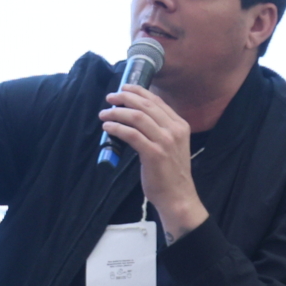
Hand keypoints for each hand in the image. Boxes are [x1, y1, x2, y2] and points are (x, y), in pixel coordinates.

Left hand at [98, 84, 208, 240]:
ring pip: (137, 117)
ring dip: (117, 112)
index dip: (138, 91)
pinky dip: (117, 128)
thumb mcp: (172, 145)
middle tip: (110, 98)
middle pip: (145, 105)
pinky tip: (107, 128)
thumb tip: (137, 116)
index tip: (124, 88)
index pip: (157, 101)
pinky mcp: (154, 154)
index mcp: (180, 125)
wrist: (178, 197)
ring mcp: (165, 141)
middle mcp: (175, 130)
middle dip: (125, 97)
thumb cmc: (170, 173)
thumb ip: (161, 130)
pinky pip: (131, 134)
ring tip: (104, 114)